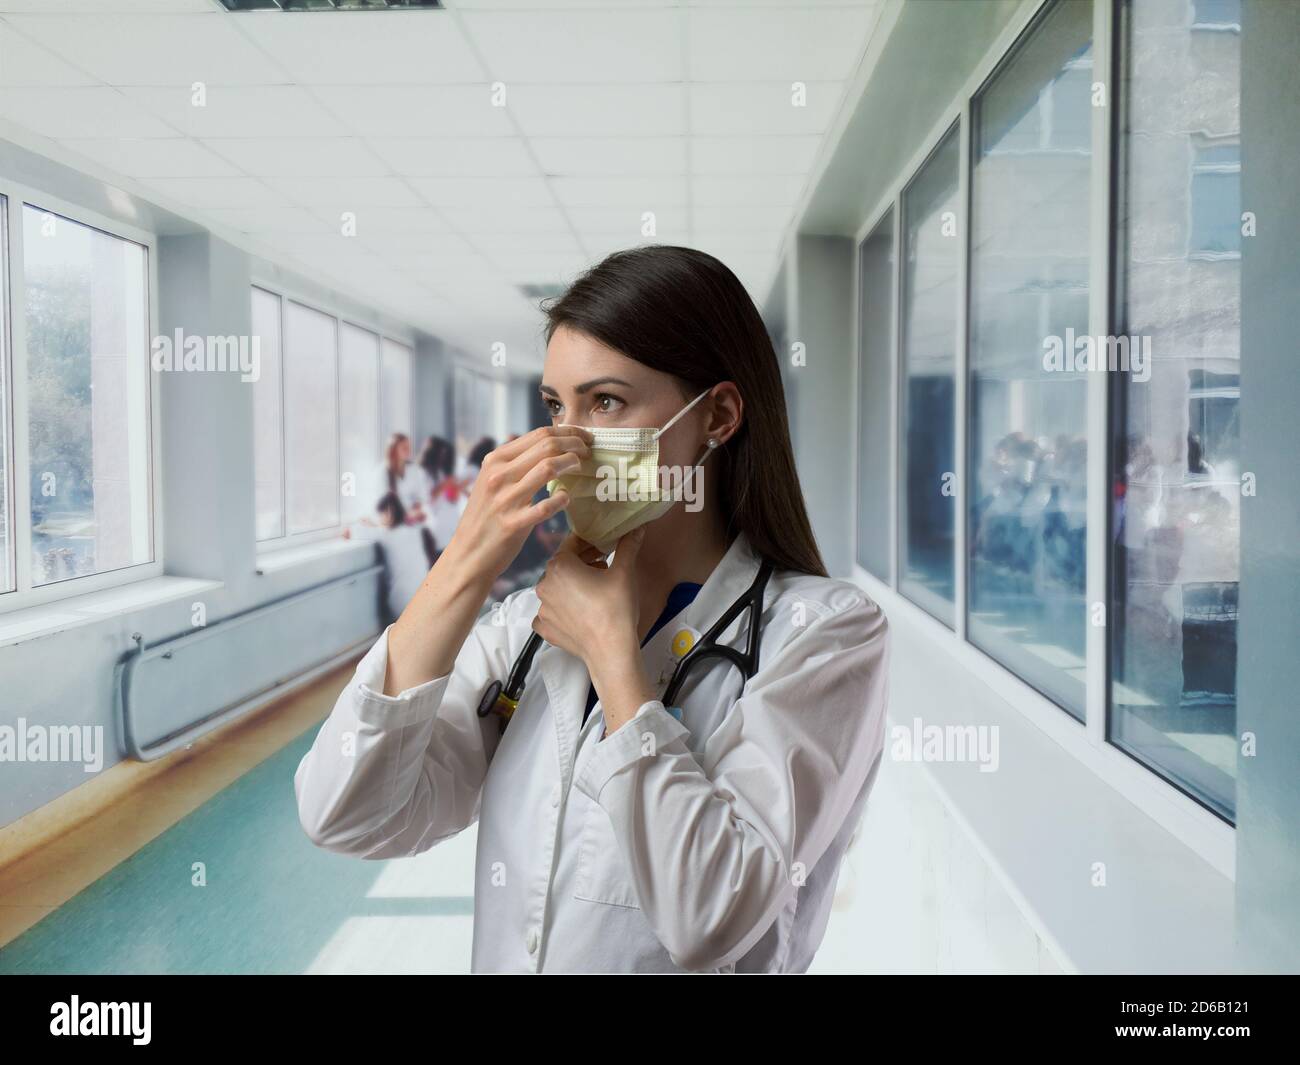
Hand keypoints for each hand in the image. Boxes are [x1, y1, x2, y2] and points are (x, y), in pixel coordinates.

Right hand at [442, 425, 590, 581]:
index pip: (538, 435)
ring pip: (548, 468)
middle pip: (547, 446)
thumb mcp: (492, 480)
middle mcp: (498, 475)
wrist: (468, 553)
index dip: (567, 432)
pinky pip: (545, 507)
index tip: (584, 437)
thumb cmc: (486, 516)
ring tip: (581, 468)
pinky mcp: (512, 524)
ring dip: (572, 464)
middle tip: (588, 451)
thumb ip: (514, 462)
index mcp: (495, 460)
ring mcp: (505, 499)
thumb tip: (547, 444)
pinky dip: (561, 499)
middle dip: (575, 444)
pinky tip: (567, 498)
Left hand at [533, 528, 654, 733]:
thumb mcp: (624, 572)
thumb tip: (638, 526)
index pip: (573, 544)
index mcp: (559, 565)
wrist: (610, 651)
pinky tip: (579, 612)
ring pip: (557, 588)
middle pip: (563, 565)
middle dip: (583, 563)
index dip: (590, 542)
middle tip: (605, 567)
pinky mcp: (544, 628)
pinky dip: (562, 608)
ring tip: (595, 591)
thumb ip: (627, 545)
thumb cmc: (616, 608)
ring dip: (573, 585)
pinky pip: (551, 611)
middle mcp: (543, 584)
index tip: (604, 547)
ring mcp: (541, 608)